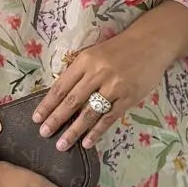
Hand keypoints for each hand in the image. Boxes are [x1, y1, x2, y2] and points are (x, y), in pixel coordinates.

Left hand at [32, 9, 187, 150]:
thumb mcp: (95, 53)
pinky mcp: (129, 97)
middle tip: (43, 134)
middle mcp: (97, 73)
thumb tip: (60, 96)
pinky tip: (87, 142)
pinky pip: (109, 118)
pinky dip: (97, 131)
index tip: (36, 118)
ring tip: (62, 144)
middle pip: (72, 101)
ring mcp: (114, 86)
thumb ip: (79, 72)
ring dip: (74, 130)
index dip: (47, 104)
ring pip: (89, 112)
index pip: (61, 86)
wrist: (151, 42)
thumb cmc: (119, 49)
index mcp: (85, 61)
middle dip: (56, 119)